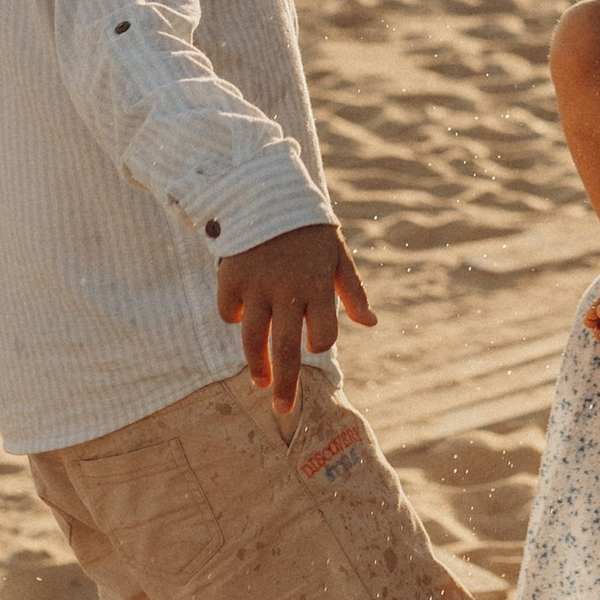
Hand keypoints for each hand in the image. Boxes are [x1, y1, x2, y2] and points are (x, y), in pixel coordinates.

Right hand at [216, 221, 374, 419]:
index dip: (319, 341)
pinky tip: (239, 322)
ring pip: (253, 338)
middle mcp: (287, 289)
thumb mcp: (337, 254)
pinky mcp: (231, 276)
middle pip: (287, 348)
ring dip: (256, 365)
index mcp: (317, 285)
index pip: (323, 333)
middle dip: (286, 383)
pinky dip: (232, 318)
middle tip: (283, 411)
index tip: (313, 344)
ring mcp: (256, 285)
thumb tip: (371, 323)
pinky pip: (228, 310)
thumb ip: (353, 290)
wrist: (268, 189)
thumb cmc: (308, 228)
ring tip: (260, 384)